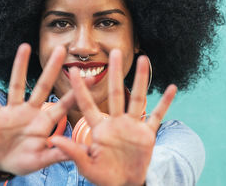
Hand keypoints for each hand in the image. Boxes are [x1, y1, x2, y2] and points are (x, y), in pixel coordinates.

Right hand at [0, 43, 74, 174]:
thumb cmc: (23, 161)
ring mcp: (12, 111)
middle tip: (61, 49)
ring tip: (24, 47)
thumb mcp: (40, 160)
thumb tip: (77, 152)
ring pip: (17, 86)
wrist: (0, 163)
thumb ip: (56, 155)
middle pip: (42, 86)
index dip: (76, 92)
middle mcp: (30, 111)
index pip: (63, 104)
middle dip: (52, 69)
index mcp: (44, 122)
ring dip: (19, 67)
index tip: (92, 78)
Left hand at [51, 50, 176, 185]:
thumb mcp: (86, 165)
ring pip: (137, 98)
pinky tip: (172, 88)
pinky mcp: (147, 134)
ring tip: (143, 59)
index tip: (73, 70)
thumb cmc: (103, 176)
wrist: (125, 184)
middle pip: (116, 93)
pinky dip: (165, 103)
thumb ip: (72, 152)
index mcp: (99, 129)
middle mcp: (115, 122)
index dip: (80, 89)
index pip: (87, 105)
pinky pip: (157, 116)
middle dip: (115, 73)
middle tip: (115, 52)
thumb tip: (53, 139)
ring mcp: (132, 126)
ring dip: (140, 80)